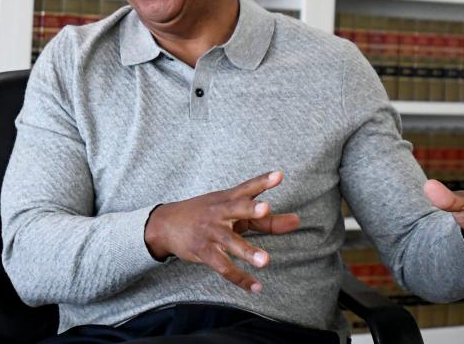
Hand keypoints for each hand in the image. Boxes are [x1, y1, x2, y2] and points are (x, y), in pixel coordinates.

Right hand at [144, 170, 299, 292]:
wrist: (166, 224)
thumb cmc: (206, 215)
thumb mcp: (229, 210)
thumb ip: (264, 218)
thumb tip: (297, 221)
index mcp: (227, 199)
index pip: (248, 188)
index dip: (263, 181)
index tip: (279, 175)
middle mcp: (220, 213)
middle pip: (237, 209)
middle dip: (251, 209)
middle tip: (265, 208)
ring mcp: (211, 233)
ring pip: (231, 242)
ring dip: (248, 251)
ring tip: (266, 261)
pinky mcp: (204, 251)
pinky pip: (223, 266)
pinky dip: (240, 278)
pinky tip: (256, 287)